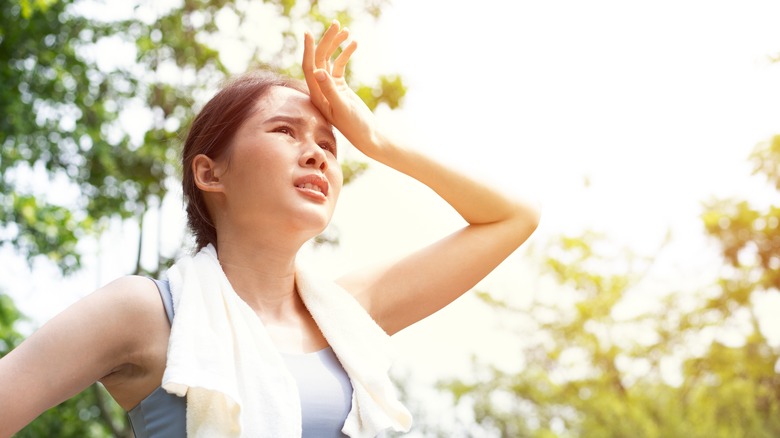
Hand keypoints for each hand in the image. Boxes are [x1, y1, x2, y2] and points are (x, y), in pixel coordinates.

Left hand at [302, 21, 383, 157]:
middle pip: (319, 59)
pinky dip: (346, 54)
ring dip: (336, 45)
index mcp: (317, 94)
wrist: (368, 136)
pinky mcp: (340, 86)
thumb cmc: (355, 126)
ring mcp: (330, 87)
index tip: (308, 33)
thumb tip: (318, 71)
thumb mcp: (342, 108)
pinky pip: (340, 66)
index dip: (308, 50)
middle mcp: (320, 89)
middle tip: (336, 25)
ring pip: (329, 60)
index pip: (309, 67)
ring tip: (346, 31)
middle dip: (326, 41)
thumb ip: (330, 90)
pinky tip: (354, 44)